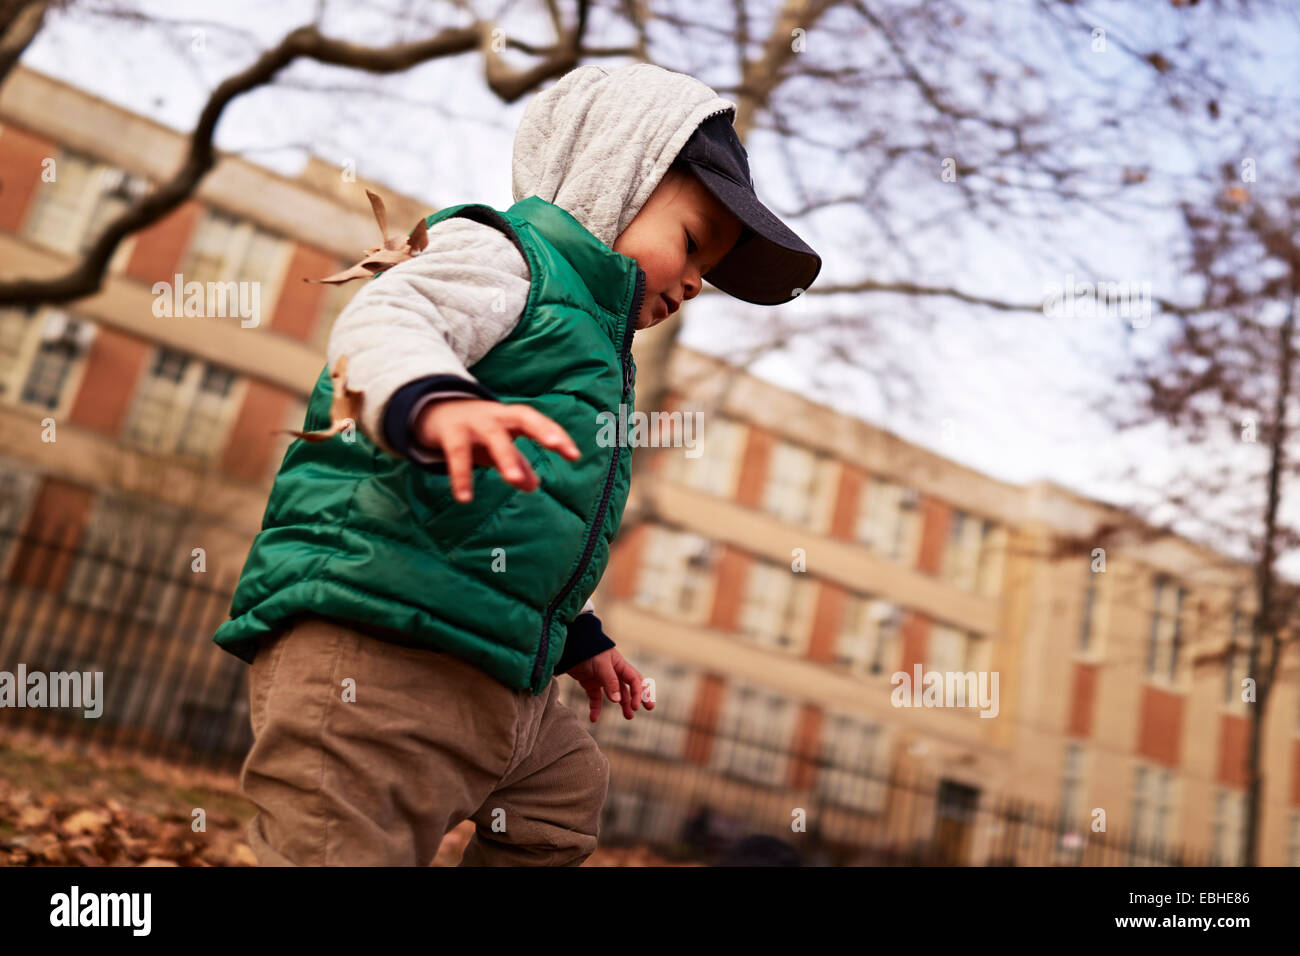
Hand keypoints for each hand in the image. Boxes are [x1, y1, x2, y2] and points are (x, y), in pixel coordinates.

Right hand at [413, 398, 579, 501]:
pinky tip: (464, 498)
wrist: (435, 411)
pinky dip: (461, 476)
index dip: (557, 435)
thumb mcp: (500, 445)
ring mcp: (473, 423)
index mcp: (512, 417)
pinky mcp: (451, 433)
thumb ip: (519, 464)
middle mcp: (496, 416)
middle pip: (523, 418)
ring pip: (493, 438)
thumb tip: (534, 486)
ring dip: (505, 456)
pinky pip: (458, 455)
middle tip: (556, 446)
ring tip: (514, 480)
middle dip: (541, 430)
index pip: (539, 422)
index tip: (574, 455)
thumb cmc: (478, 430)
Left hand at [563, 648, 653, 722]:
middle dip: (636, 698)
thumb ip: (610, 682)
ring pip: (615, 695)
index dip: (638, 693)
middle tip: (641, 710)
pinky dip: (596, 709)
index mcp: (620, 665)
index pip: (634, 680)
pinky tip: (594, 719)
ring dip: (622, 705)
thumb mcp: (601, 665)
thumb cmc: (588, 651)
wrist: (568, 647)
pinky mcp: (590, 684)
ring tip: (628, 716)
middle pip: (628, 688)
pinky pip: (595, 699)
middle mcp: (613, 672)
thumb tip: (618, 701)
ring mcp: (601, 679)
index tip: (636, 706)